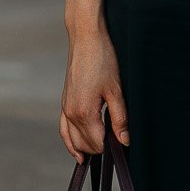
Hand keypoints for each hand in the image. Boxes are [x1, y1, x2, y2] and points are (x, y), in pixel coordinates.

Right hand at [60, 18, 129, 160]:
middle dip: (101, 148)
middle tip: (119, 141)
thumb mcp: (117, 90)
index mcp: (84, 113)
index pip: (97, 144)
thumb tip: (125, 141)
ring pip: (73, 140)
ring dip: (87, 147)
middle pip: (85, 145)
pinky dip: (70, 142)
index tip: (125, 143)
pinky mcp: (65, 102)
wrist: (86, 39)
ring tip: (103, 151)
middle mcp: (71, 113)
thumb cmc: (103, 60)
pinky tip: (77, 151)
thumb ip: (120, 119)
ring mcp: (65, 108)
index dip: (112, 147)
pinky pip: (64, 129)